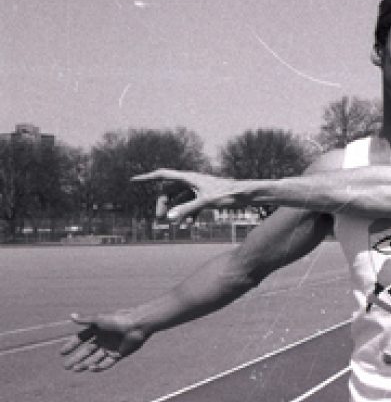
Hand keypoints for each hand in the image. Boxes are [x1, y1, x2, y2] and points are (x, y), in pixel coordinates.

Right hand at [60, 311, 148, 371]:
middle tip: (65, 366)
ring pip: (94, 359)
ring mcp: (110, 348)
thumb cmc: (118, 319)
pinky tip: (91, 368)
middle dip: (76, 359)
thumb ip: (85, 320)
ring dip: (85, 364)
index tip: (62, 353)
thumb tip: (71, 316)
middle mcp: (102, 339)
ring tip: (75, 369)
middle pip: (86, 351)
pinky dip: (99, 367)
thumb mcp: (99, 320)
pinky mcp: (118, 354)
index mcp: (97, 330)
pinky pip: (107, 363)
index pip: (80, 339)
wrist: (136, 325)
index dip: (71, 345)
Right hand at [132, 169, 247, 220]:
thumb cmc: (227, 194)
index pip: (163, 176)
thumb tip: (171, 218)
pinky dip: (188, 213)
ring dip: (176, 210)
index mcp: (189, 177)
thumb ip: (187, 209)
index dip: (147, 178)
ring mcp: (198, 188)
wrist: (246, 195)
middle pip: (170, 190)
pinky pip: (191, 204)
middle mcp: (192, 181)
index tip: (133, 180)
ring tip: (173, 224)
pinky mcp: (205, 196)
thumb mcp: (206, 202)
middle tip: (160, 218)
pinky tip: (189, 226)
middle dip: (163, 203)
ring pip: (180, 199)